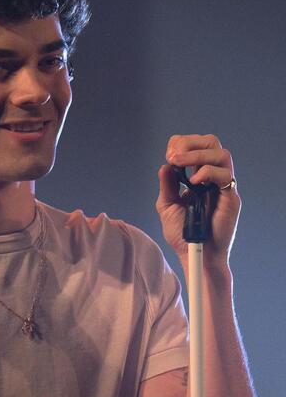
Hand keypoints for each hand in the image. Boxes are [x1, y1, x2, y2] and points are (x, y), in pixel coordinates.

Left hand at [156, 134, 240, 265]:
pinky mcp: (231, 197)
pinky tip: (193, 182)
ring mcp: (223, 186)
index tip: (168, 156)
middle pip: (211, 142)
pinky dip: (207, 172)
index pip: (196, 145)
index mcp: (198, 176)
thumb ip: (167, 185)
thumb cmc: (182, 233)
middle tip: (174, 156)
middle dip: (190, 143)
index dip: (182, 144)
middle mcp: (212, 177)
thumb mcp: (167, 205)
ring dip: (198, 154)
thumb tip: (165, 166)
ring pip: (222, 154)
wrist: (194, 254)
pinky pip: (226, 175)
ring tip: (180, 164)